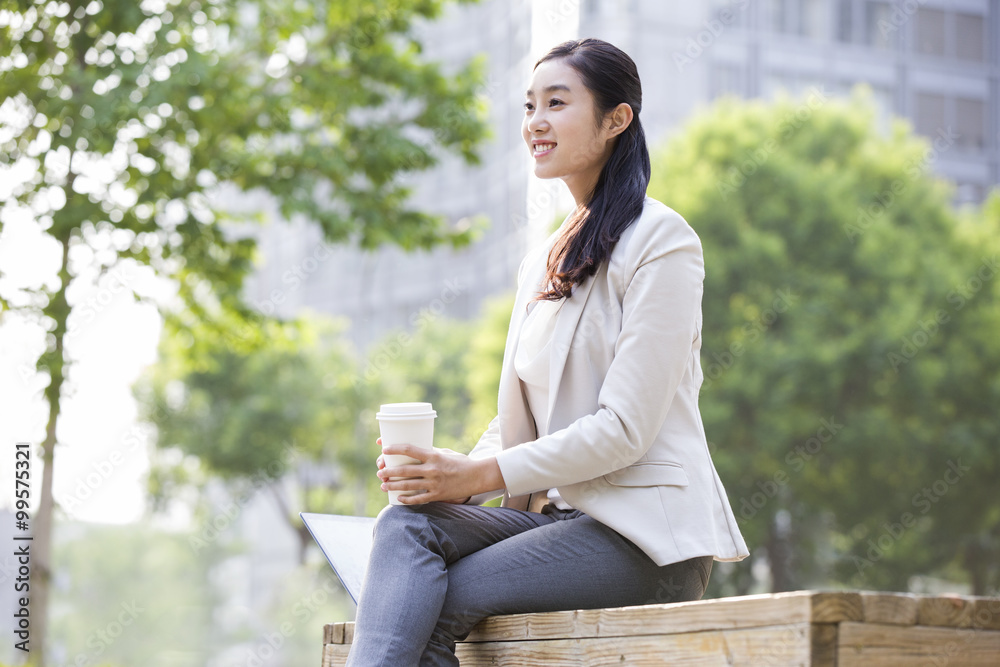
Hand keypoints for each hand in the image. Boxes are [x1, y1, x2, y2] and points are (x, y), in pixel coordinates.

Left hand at [377, 440, 501, 504]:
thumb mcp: (446, 453)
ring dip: (393, 486)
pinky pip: (419, 499)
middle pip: (405, 470)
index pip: (409, 450)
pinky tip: (398, 499)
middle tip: (380, 472)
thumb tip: (414, 451)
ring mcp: (434, 484)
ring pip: (408, 486)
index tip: (384, 449)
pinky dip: (407, 499)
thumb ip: (430, 452)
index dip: (394, 449)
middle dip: (389, 471)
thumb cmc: (461, 462)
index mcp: (433, 456)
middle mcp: (432, 469)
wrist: (477, 476)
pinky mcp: (438, 495)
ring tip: (383, 485)